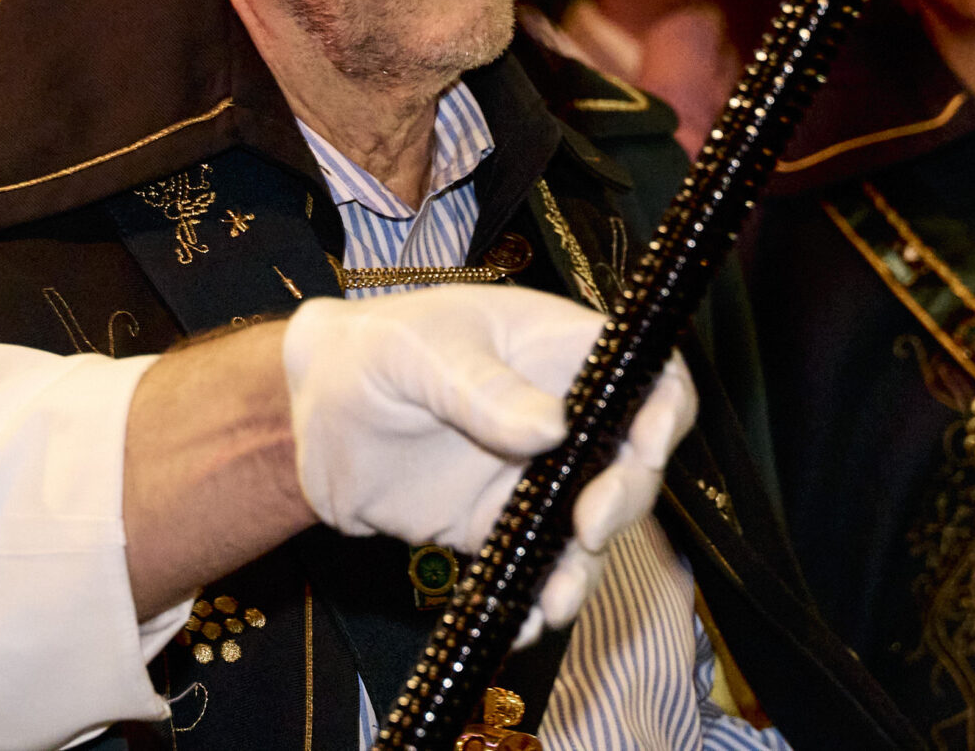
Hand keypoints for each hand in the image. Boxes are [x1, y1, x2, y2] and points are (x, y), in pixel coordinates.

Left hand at [279, 286, 694, 640]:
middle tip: (587, 527)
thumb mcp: (417, 352)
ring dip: (585, 566)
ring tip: (557, 599)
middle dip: (624, 498)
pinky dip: (536, 598)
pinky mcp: (502, 528)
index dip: (665, 410)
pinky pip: (536, 567)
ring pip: (591, 526)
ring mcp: (537, 478)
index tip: (646, 447)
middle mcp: (565, 417)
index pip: (646, 374)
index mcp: (561, 352)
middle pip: (631, 462)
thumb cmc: (369, 352)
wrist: (310, 416)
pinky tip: (524, 623)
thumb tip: (552, 428)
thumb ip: (479, 385)